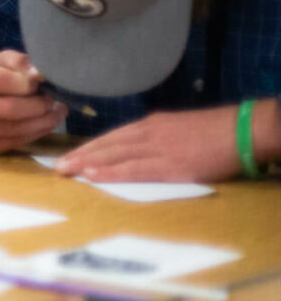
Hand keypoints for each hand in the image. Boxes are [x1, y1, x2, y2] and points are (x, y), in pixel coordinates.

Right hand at [0, 49, 65, 154]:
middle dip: (40, 106)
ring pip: (17, 129)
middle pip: (11, 109)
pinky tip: (42, 124)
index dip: (26, 82)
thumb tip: (40, 75)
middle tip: (54, 101)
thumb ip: (20, 63)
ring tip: (55, 112)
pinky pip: (17, 142)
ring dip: (44, 122)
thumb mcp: (0, 62)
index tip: (40, 82)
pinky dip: (36, 134)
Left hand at [56, 104, 263, 183]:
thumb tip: (141, 147)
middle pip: (108, 144)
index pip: (113, 136)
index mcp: (152, 125)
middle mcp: (149, 133)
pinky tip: (92, 176)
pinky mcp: (171, 165)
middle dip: (81, 155)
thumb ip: (159, 136)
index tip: (71, 155)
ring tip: (65, 171)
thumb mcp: (180, 127)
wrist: (243, 130)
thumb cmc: (216, 130)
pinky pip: (134, 169)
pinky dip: (111, 172)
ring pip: (114, 155)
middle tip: (57, 166)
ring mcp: (158, 149)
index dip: (91, 146)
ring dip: (87, 163)